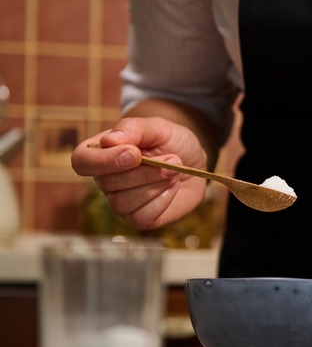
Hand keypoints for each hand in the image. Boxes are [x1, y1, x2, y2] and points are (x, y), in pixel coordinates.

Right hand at [71, 117, 208, 228]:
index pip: (82, 161)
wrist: (194, 162)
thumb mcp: (157, 127)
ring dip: (155, 185)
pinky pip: (141, 218)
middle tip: (173, 159)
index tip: (136, 154)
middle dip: (145, 172)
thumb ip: (133, 128)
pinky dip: (162, 201)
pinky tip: (172, 187)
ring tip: (174, 170)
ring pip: (122, 203)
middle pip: (108, 183)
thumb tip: (109, 140)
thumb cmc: (171, 142)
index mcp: (100, 152)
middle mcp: (105, 180)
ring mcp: (119, 202)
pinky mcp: (138, 218)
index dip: (104, 161)